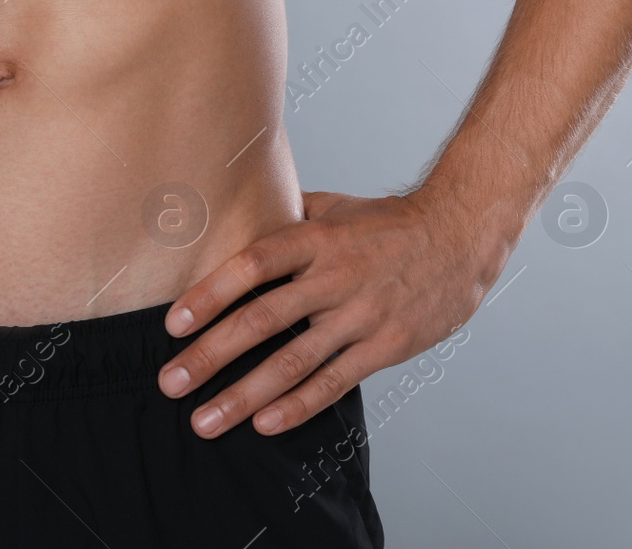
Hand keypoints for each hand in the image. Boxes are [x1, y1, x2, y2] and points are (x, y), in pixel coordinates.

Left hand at [157, 188, 493, 437]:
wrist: (461, 235)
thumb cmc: (385, 222)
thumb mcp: (332, 206)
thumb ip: (283, 214)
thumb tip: (231, 212)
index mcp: (315, 238)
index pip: (252, 265)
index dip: (210, 294)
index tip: (173, 323)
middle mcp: (335, 277)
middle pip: (262, 321)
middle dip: (209, 356)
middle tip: (169, 383)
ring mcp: (362, 315)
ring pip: (294, 362)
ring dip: (244, 396)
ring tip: (204, 421)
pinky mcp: (387, 346)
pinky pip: (335, 382)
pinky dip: (298, 406)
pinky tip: (264, 424)